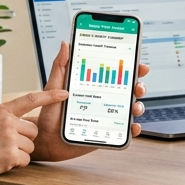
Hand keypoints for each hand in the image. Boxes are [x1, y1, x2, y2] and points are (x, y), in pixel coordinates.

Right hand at [0, 89, 65, 183]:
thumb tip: (21, 120)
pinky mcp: (10, 154)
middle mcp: (7, 121)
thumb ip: (4, 117)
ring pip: (31, 146)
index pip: (30, 99)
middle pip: (33, 131)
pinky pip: (26, 159)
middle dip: (25, 140)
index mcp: (1, 110)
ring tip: (0, 153)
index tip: (64, 93)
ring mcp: (9, 137)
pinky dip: (16, 164)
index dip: (49, 96)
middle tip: (4, 145)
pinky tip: (1, 161)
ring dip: (20, 153)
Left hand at [32, 41, 148, 161]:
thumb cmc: (50, 113)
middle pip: (128, 90)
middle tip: (137, 86)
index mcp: (93, 86)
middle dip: (139, 86)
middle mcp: (103, 100)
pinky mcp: (106, 133)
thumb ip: (60, 66)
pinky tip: (132, 127)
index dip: (131, 68)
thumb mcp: (54, 87)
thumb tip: (65, 44)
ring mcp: (107, 117)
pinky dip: (132, 129)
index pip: (116, 74)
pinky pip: (124, 132)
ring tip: (134, 107)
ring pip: (130, 109)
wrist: (46, 139)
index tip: (139, 64)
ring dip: (138, 106)